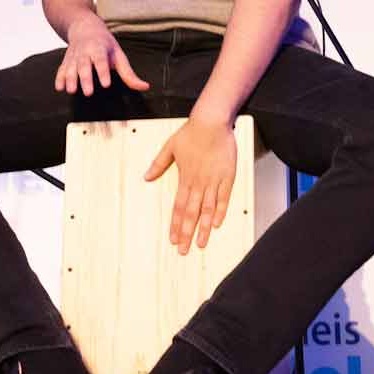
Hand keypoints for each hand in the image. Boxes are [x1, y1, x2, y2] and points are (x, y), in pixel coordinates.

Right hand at [55, 15, 149, 95]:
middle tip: (89, 93)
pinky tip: (60, 88)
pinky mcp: (66, 61)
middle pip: (84, 66)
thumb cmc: (105, 44)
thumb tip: (145, 87)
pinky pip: (61, 70)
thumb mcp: (119, 55)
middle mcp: (85, 52)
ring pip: (71, 68)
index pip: (102, 61)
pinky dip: (59, 78)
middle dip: (86, 79)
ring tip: (72, 91)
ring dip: (70, 79)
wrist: (84, 27)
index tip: (106, 84)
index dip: (103, 72)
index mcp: (99, 48)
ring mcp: (74, 57)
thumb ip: (129, 74)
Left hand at [144, 116, 236, 254]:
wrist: (211, 122)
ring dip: (203, 228)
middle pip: (191, 213)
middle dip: (187, 233)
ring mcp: (213, 180)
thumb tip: (146, 177)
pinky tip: (216, 224)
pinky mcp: (227, 176)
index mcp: (184, 178)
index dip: (176, 225)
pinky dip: (220, 211)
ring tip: (201, 244)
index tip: (173, 239)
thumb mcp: (169, 147)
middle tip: (184, 250)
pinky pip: (224, 197)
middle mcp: (198, 182)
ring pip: (207, 209)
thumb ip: (158, 164)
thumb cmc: (191, 133)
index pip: (178, 207)